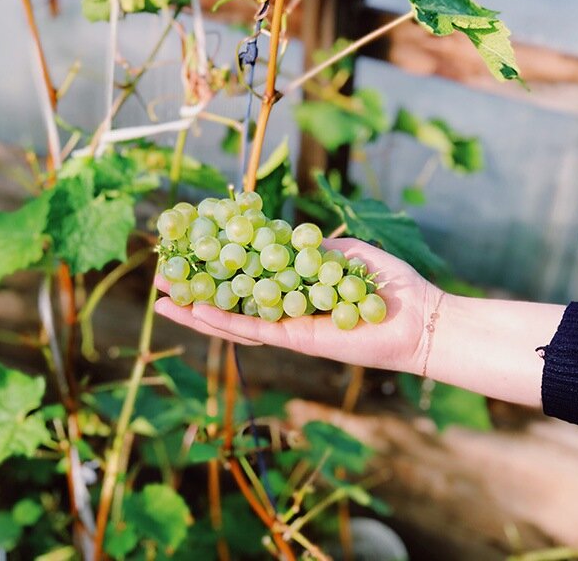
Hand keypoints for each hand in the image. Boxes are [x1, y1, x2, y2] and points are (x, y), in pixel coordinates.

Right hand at [154, 238, 443, 373]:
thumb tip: (282, 235)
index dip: (215, 269)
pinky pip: (253, 331)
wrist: (419, 317)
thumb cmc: (389, 284)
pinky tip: (195, 310)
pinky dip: (223, 322)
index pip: (245, 281)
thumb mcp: (343, 254)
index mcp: (294, 291)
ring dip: (195, 313)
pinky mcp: (296, 340)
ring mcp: (287, 329)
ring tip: (160, 302)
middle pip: (229, 305)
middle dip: (192, 293)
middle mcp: (285, 313)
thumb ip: (310, 247)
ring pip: (232, 323)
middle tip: (158, 281)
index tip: (188, 253)